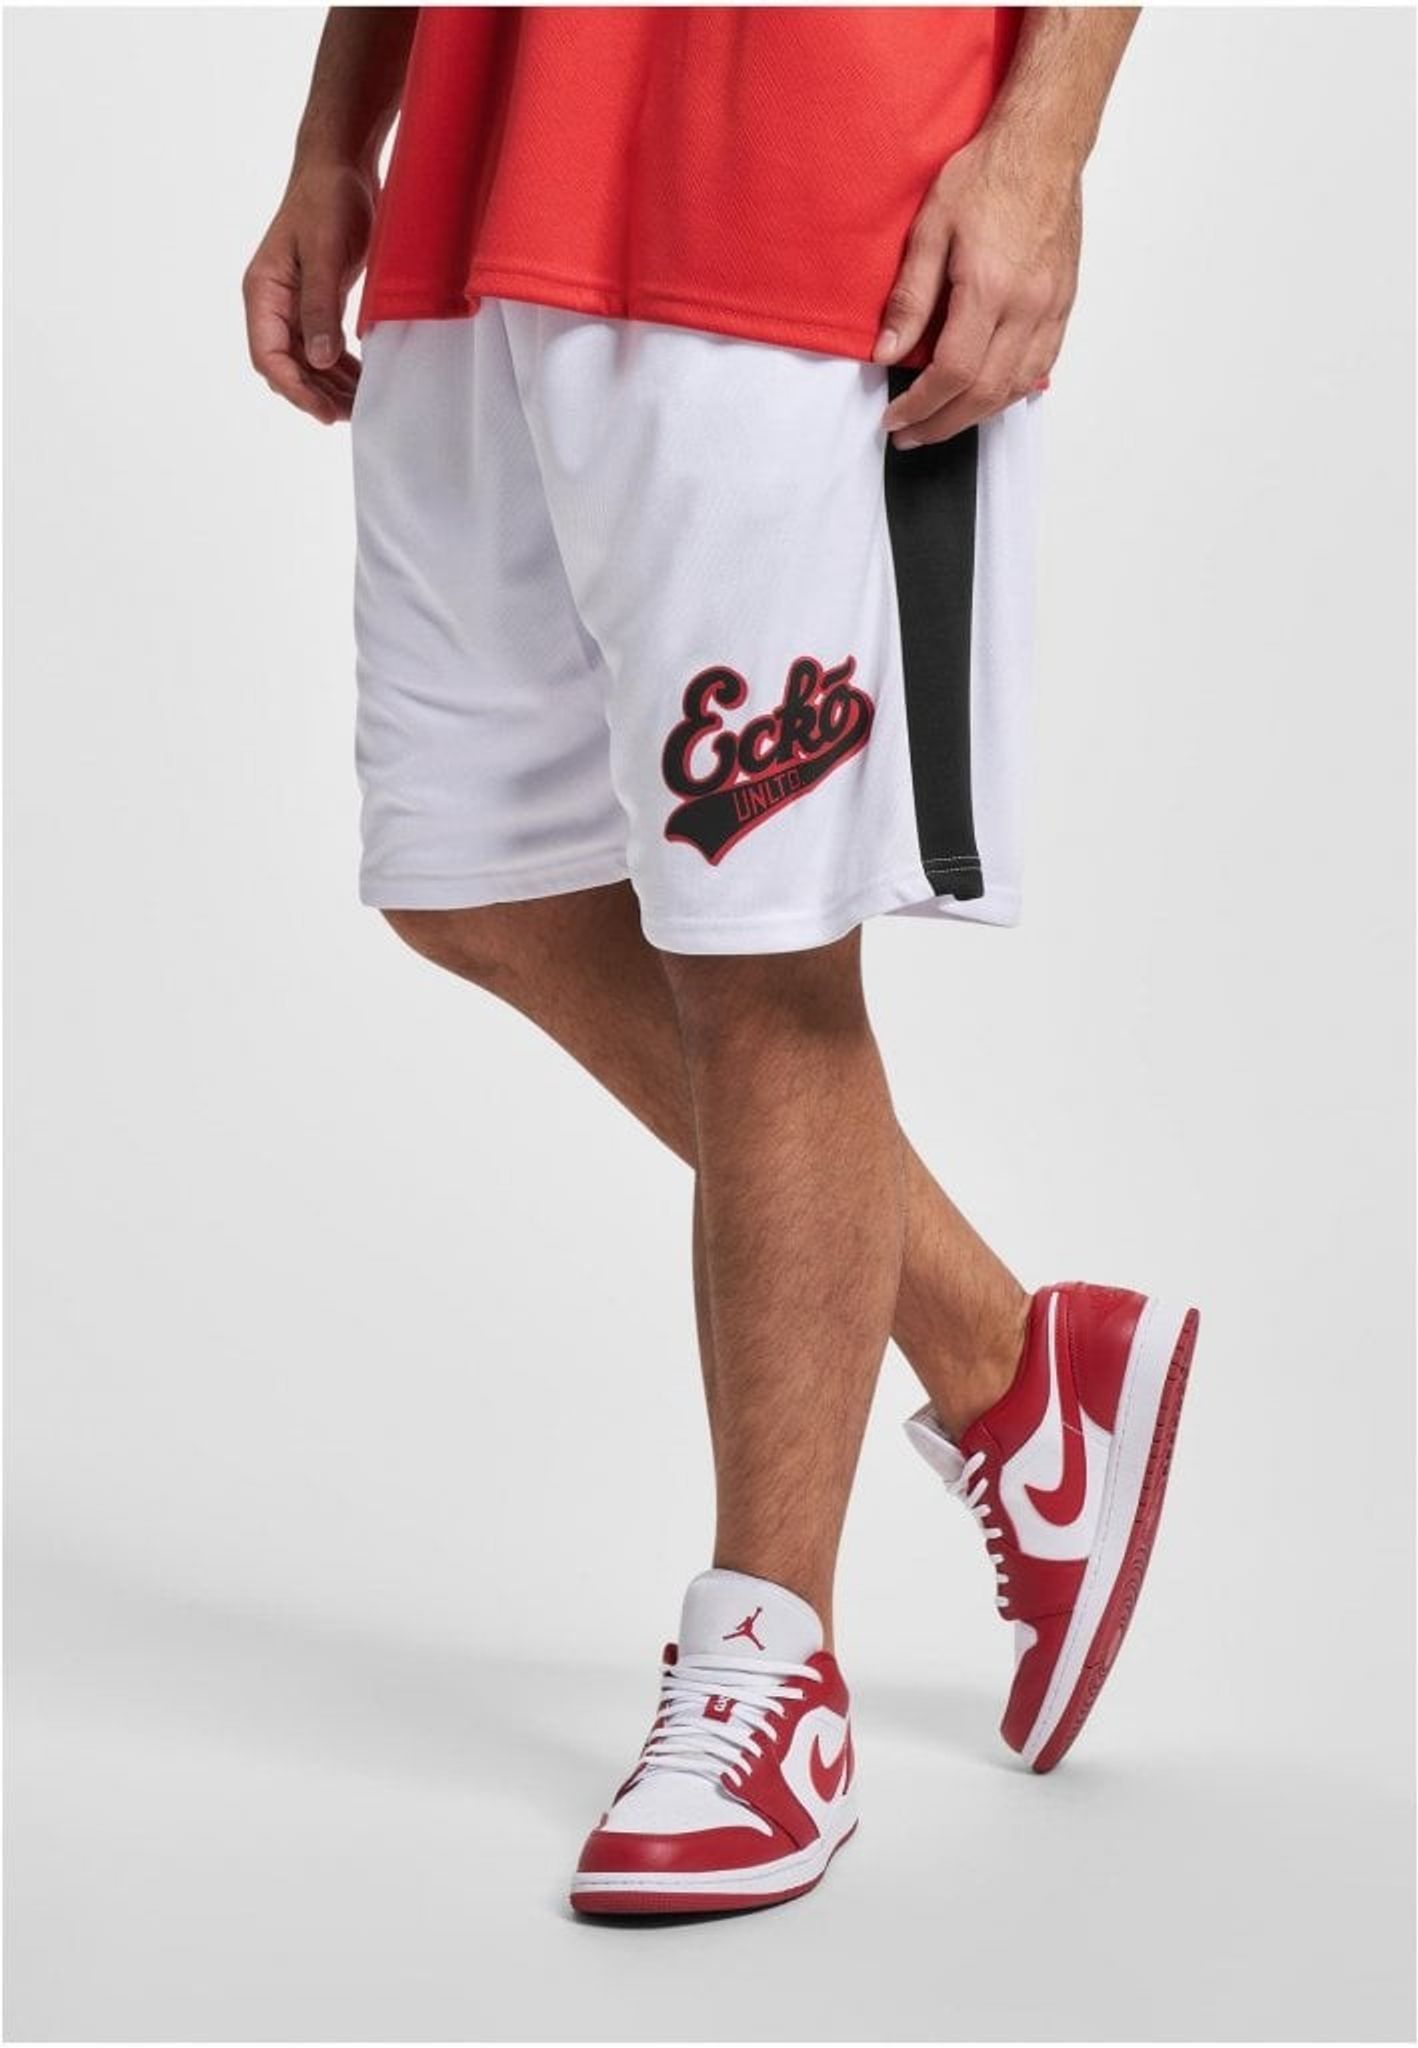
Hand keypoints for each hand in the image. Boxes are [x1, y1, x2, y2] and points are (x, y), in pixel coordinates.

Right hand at [243, 162, 374, 423]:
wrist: (340, 165)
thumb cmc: (328, 199)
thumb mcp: (325, 252)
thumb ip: (321, 307)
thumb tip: (320, 360)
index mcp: (263, 291)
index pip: (268, 356)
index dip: (295, 389)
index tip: (325, 412)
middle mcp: (273, 303)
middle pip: (288, 366)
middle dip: (317, 394)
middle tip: (354, 414)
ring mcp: (294, 304)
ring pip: (307, 362)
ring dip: (331, 386)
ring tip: (362, 403)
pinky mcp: (317, 301)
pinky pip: (324, 346)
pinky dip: (341, 367)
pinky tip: (362, 379)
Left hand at [875, 130, 1080, 446]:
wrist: (1043, 148)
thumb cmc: (987, 176)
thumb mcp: (930, 229)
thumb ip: (910, 299)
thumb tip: (887, 353)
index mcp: (990, 287)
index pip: (953, 372)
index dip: (920, 406)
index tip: (895, 418)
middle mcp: (1027, 306)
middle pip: (984, 394)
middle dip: (942, 424)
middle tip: (910, 434)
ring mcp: (1050, 309)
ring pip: (1014, 389)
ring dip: (974, 417)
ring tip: (940, 422)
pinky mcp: (1063, 306)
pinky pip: (1038, 368)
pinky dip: (1007, 394)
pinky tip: (983, 398)